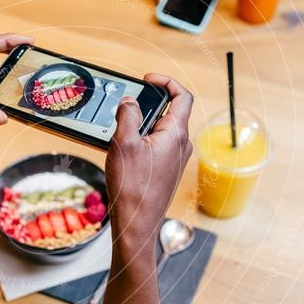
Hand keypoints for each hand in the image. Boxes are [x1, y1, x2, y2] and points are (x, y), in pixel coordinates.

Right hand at [105, 74, 192, 252]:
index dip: (166, 82)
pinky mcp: (167, 171)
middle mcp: (181, 146)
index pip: (182, 96)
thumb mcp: (124, 144)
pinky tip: (124, 151)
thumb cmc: (133, 189)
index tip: (148, 80)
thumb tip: (129, 102)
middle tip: (126, 107)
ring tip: (121, 131)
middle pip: (170, 112)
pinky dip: (142, 141)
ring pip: (161, 130)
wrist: (137, 224)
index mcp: (176, 134)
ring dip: (142, 124)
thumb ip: (127, 116)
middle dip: (148, 105)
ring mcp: (176, 160)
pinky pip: (157, 146)